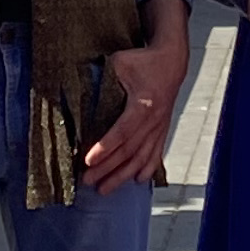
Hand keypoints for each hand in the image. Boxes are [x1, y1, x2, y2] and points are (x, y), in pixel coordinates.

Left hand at [81, 4, 192, 191]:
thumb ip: (101, 77)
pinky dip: (147, 168)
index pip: (122, 131)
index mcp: (143, 104)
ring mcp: (159, 127)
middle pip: (129, 150)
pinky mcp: (163, 129)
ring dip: (122, 175)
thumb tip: (77, 89)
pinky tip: (137, 181)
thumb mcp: (119, 63)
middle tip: (87, 181)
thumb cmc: (141, 61)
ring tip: (105, 189)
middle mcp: (153, 120)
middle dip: (108, 169)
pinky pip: (155, 153)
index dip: (105, 147)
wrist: (172, 61)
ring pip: (141, 157)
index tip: (88, 161)